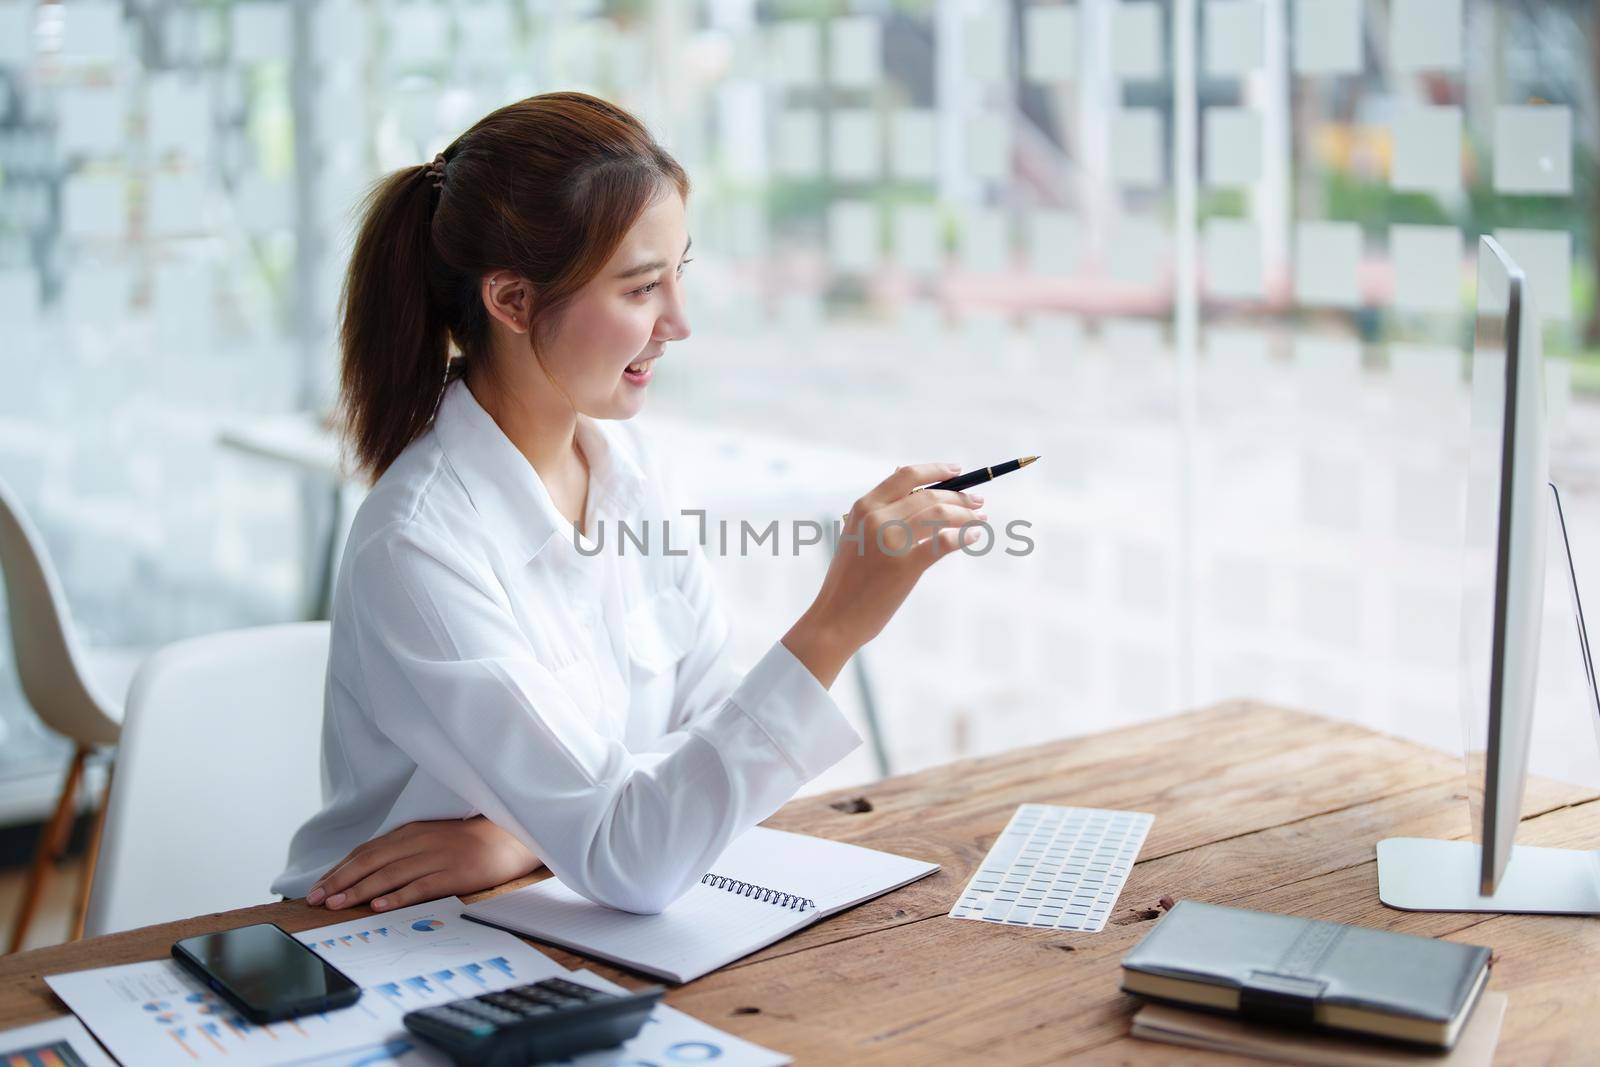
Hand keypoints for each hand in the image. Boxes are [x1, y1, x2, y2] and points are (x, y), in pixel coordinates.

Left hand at [305, 816, 543, 911]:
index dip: (339, 869)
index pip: (366, 851)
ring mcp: (438, 856)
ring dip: (360, 890)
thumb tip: (366, 872)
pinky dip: (398, 896)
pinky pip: (422, 885)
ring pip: (391, 874)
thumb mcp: (431, 836)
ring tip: (337, 904)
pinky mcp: (455, 873)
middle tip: (316, 900)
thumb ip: (402, 849)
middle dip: (340, 881)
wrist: (511, 838)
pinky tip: (380, 905)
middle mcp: (420, 841)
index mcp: (412, 831)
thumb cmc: (468, 840)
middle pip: (371, 861)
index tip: (316, 888)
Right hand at [783, 462, 984, 687]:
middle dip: (960, 496)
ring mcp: (892, 541)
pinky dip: (964, 536)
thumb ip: (879, 510)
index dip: (936, 470)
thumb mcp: (855, 535)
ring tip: (979, 519)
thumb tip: (908, 482)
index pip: (907, 475)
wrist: (836, 616)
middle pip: (930, 495)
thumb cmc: (849, 579)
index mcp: (864, 507)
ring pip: (941, 514)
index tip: (957, 470)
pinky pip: (944, 542)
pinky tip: (973, 537)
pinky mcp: (905, 565)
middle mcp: (877, 518)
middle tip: (978, 502)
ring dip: (966, 515)